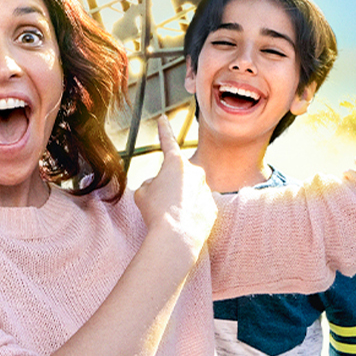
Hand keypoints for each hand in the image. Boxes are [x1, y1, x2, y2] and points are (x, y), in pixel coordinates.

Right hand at [134, 117, 217, 258]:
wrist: (176, 237)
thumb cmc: (156, 211)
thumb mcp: (142, 192)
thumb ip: (151, 183)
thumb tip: (159, 186)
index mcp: (176, 163)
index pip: (167, 142)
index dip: (163, 130)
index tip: (164, 118)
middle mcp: (195, 172)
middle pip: (178, 174)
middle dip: (170, 184)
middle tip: (159, 201)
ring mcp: (206, 190)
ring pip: (189, 192)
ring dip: (180, 200)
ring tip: (170, 216)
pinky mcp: (213, 207)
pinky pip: (198, 207)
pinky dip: (190, 214)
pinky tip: (182, 224)